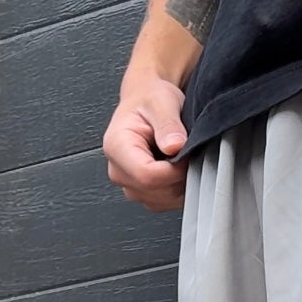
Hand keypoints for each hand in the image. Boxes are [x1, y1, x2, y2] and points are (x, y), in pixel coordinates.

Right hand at [103, 70, 189, 211]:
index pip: (147, 176)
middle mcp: (118, 170)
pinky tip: (175, 168)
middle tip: (183, 152)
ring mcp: (129, 185)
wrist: (147, 101)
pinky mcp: (141, 193)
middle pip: (155, 192)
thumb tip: (174, 146)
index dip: (174, 171)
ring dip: (178, 183)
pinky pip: (165, 202)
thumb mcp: (162, 102)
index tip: (185, 154)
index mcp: (116, 146)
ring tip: (176, 157)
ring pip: (162, 200)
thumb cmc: (150, 99)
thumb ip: (168, 124)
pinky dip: (177, 188)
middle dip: (177, 177)